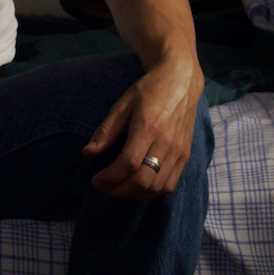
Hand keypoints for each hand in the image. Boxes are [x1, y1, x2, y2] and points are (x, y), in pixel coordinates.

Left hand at [81, 59, 200, 201]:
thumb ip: (106, 131)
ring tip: (118, 188)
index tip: (96, 180)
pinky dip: (151, 193)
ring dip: (133, 194)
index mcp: (149, 127)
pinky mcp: (185, 156)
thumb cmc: (149, 90)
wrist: (181, 80)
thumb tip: (88, 153)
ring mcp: (179, 151)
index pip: (128, 164)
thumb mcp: (122, 105)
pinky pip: (169, 185)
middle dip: (118, 190)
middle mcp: (167, 142)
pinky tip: (136, 187)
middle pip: (143, 180)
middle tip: (103, 186)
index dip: (110, 178)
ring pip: (156, 188)